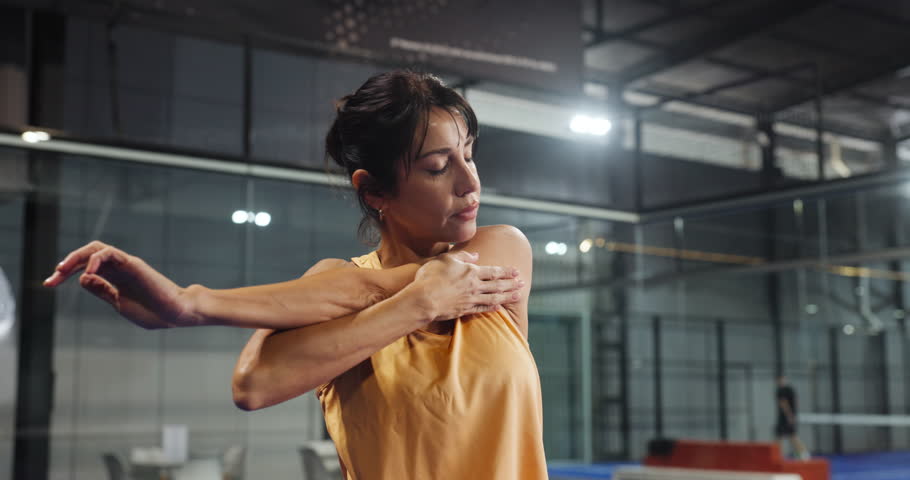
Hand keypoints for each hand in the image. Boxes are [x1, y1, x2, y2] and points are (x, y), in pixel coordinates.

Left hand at [43, 241, 193, 328]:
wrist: (176, 312)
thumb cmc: (153, 313)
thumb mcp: (120, 303)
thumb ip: (102, 291)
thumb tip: (83, 278)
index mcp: (114, 279)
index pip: (85, 269)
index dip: (65, 274)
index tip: (49, 284)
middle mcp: (118, 269)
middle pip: (87, 255)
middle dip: (66, 265)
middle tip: (52, 278)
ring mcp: (125, 265)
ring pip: (96, 249)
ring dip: (76, 257)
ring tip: (62, 270)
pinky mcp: (132, 263)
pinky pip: (109, 253)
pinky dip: (95, 258)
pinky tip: (87, 271)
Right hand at [412, 250, 523, 320]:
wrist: (423, 299)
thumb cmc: (431, 276)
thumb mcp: (445, 259)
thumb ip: (463, 257)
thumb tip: (476, 255)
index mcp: (471, 271)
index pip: (494, 271)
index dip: (506, 271)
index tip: (516, 271)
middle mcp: (474, 285)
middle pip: (498, 285)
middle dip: (512, 283)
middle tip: (523, 283)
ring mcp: (470, 299)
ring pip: (494, 297)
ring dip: (508, 296)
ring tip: (518, 295)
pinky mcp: (464, 310)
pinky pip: (482, 308)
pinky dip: (492, 307)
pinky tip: (499, 307)